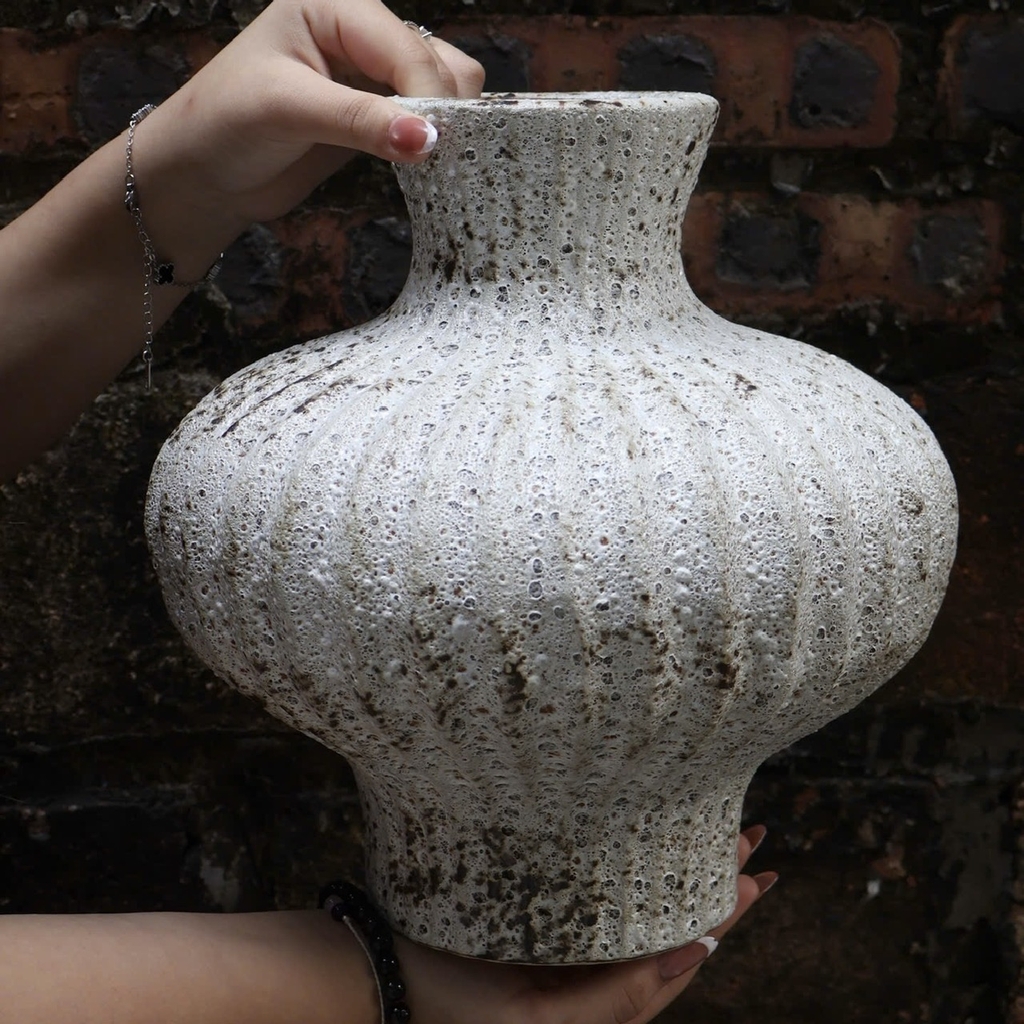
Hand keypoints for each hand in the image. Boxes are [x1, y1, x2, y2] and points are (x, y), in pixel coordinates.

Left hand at [133, 0, 484, 253]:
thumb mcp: (288, 112)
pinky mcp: (375, 114)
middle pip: (436, 61)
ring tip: (424, 159)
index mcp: (333, 6)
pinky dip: (432, 139)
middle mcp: (357, 31)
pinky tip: (417, 160)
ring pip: (442, 87)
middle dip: (439, 108)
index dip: (428, 96)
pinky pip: (426, 119)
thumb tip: (427, 139)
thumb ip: (360, 121)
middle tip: (429, 155)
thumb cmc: (224, 127)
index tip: (433, 146)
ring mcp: (369, 73)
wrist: (202, 175)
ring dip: (443, 123)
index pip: (405, 47)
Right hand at [396, 825, 775, 1023]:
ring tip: (715, 839)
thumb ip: (616, 999)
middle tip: (749, 841)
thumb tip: (696, 953)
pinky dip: (633, 879)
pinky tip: (645, 855)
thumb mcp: (538, 1017)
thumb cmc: (452, 999)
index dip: (721, 917)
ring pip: (640, 917)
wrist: (384, 976)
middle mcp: (590, 982)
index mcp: (598, 1009)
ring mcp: (566, 954)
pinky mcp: (543, 931)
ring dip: (678, 878)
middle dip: (713, 890)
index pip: (676, 960)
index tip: (755, 876)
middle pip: (668, 934)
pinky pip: (603, 909)